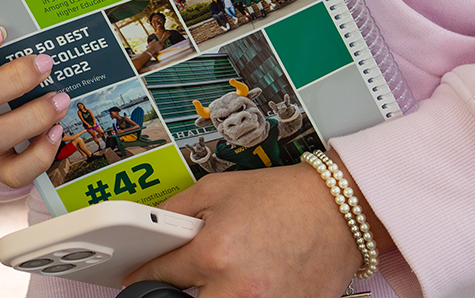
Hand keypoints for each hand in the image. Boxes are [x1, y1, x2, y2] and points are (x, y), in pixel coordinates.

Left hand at [126, 164, 364, 297]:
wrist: (339, 209)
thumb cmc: (283, 196)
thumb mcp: (217, 188)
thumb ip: (175, 210)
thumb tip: (150, 230)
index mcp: (214, 252)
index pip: (159, 276)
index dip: (143, 276)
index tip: (136, 280)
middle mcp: (236, 288)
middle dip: (179, 293)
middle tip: (190, 278)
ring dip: (214, 295)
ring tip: (229, 276)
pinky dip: (246, 297)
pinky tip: (254, 281)